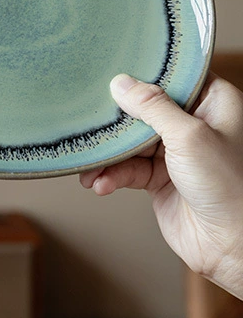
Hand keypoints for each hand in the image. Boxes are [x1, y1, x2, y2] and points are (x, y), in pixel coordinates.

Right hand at [81, 73, 242, 297]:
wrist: (233, 247)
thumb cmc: (231, 188)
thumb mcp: (190, 137)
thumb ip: (153, 107)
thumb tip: (121, 83)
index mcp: (212, 103)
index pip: (173, 76)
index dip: (143, 73)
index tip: (111, 70)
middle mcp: (193, 124)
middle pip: (144, 109)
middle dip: (115, 121)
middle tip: (89, 122)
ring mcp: (175, 152)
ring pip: (129, 142)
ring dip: (107, 156)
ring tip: (90, 167)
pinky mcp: (159, 179)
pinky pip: (127, 169)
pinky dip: (111, 176)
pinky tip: (100, 183)